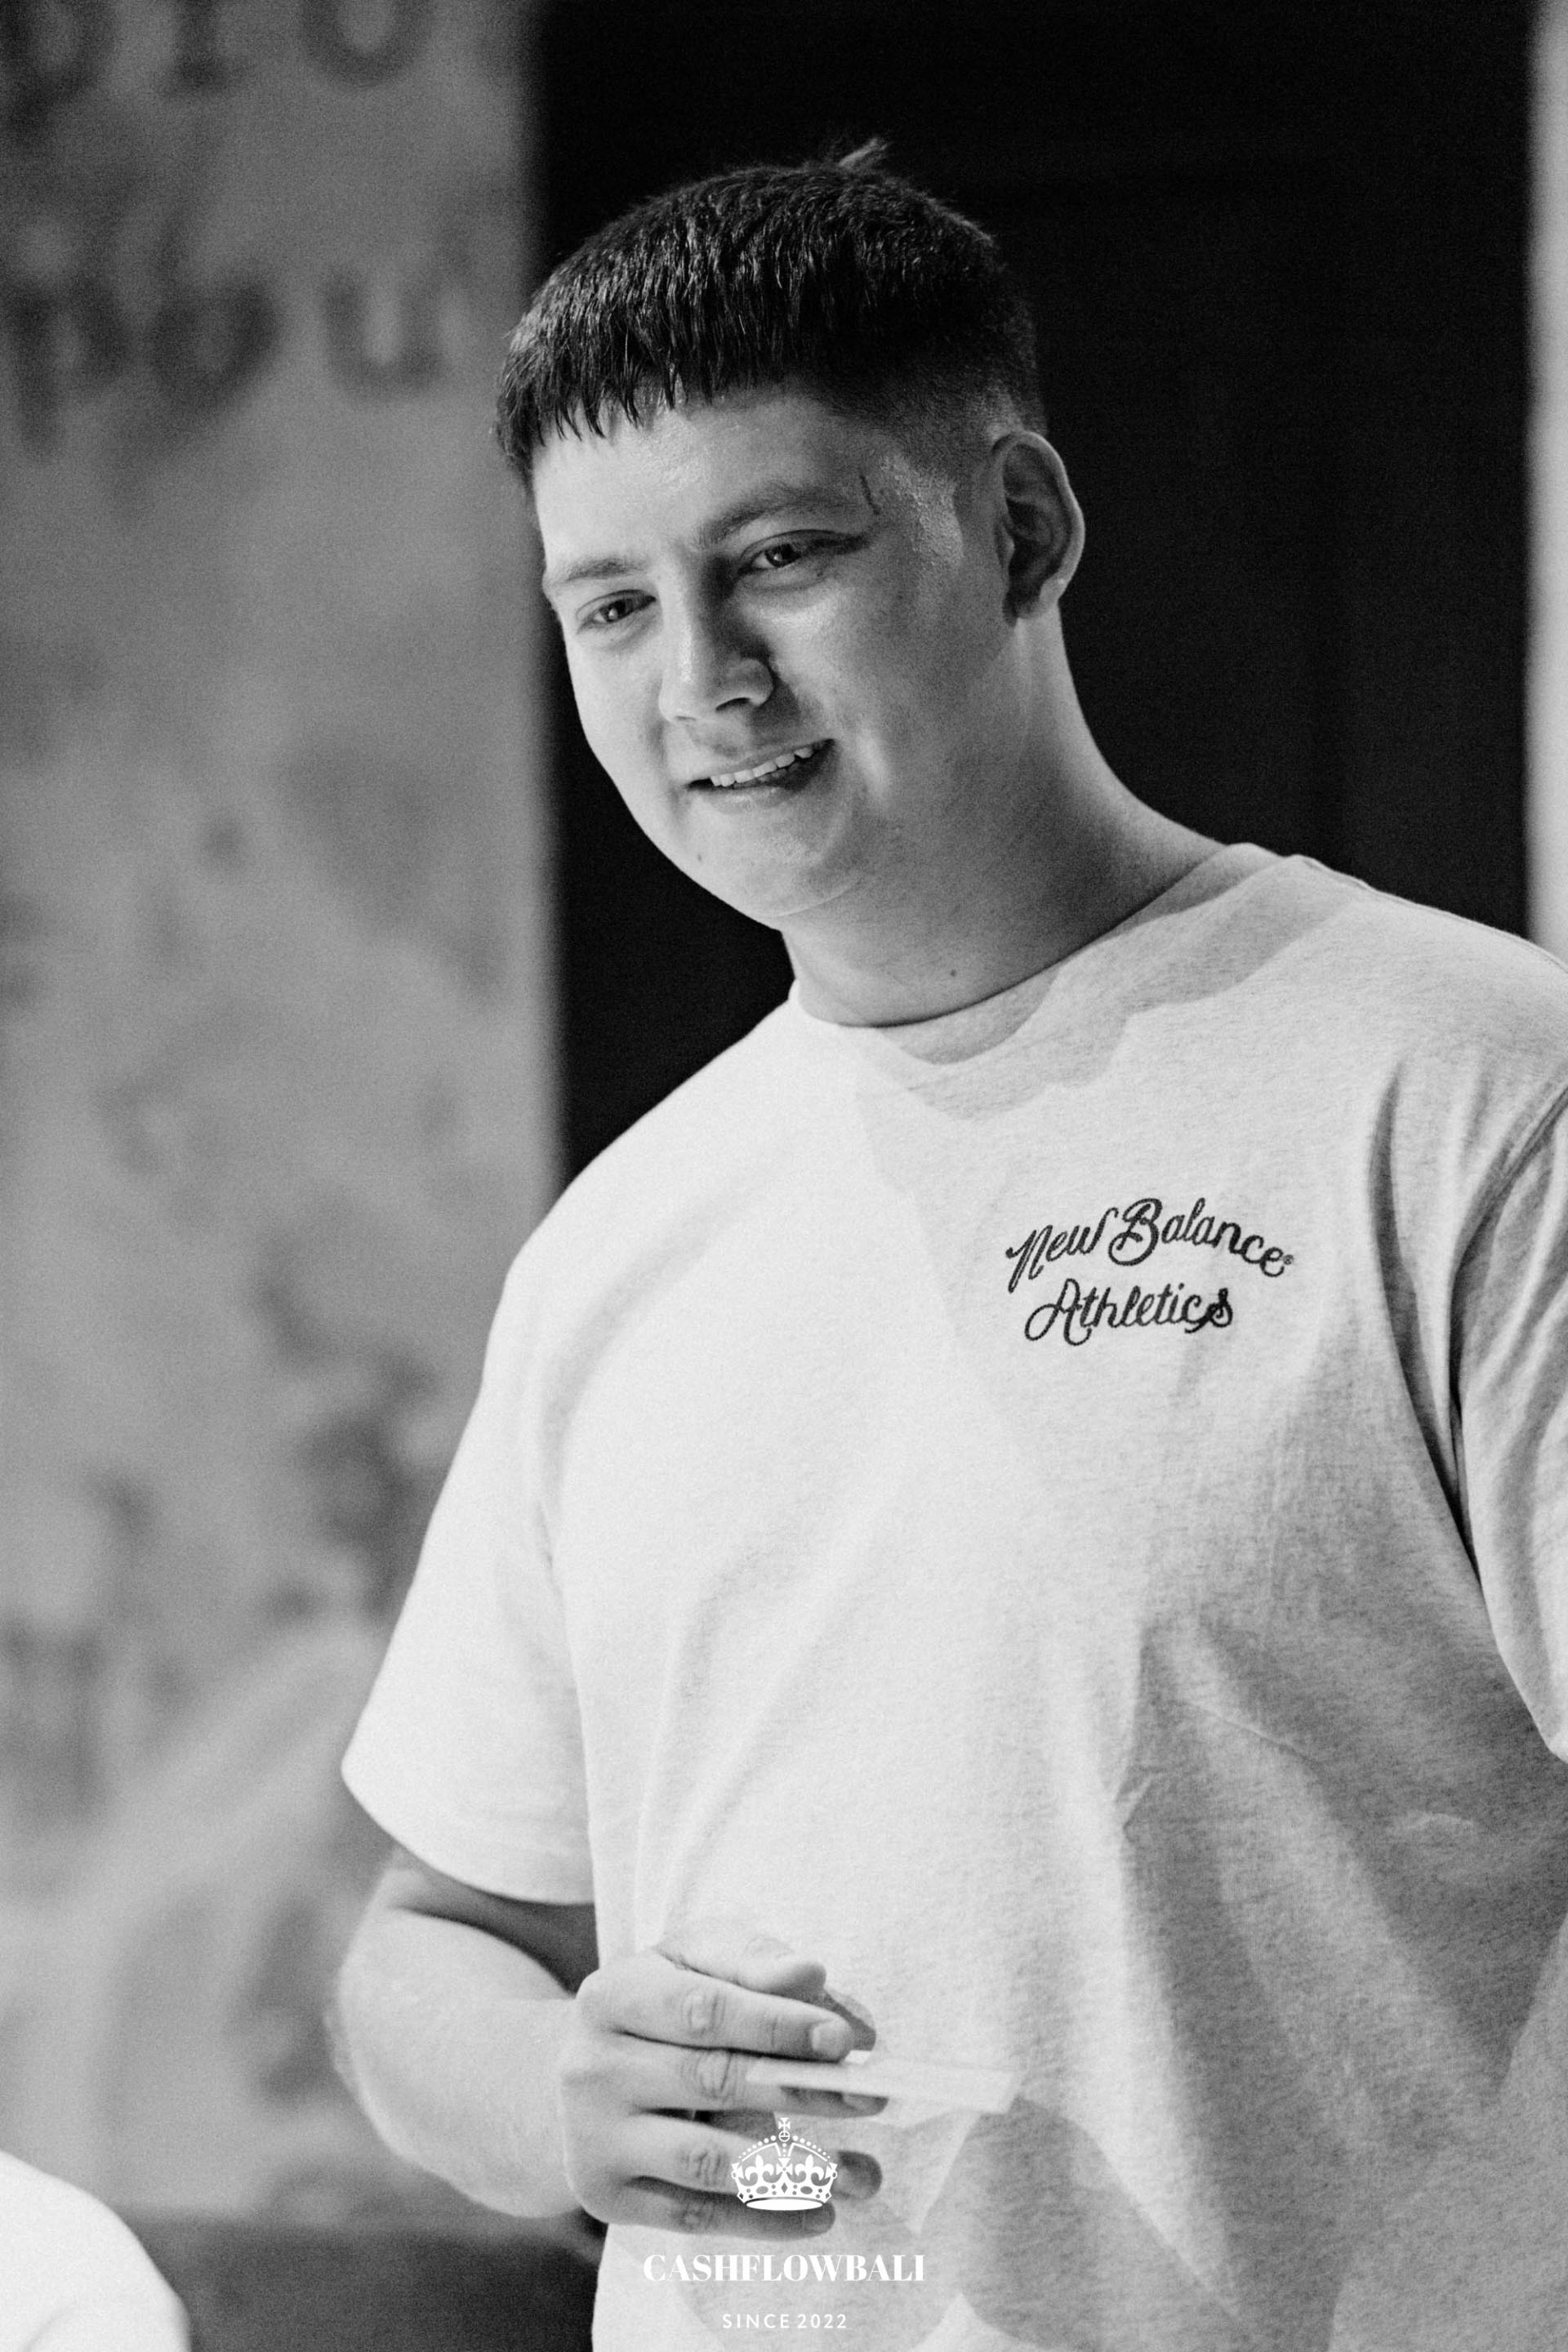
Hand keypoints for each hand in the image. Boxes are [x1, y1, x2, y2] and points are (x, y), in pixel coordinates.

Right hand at [556, 1916, 883, 2235]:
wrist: (583, 2074)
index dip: (777, 2024)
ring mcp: (595, 2139)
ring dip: (791, 2170)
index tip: (843, 2039)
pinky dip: (763, 2220)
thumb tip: (811, 1976)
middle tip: (868, 2096)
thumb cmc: (661, 2004)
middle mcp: (591, 2068)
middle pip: (711, 2082)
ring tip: (859, 2173)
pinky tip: (820, 2213)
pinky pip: (693, 2216)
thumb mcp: (694, 1960)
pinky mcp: (607, 2196)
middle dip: (800, 2091)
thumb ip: (753, 1961)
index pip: (705, 2010)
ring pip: (703, 2161)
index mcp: (612, 1995)